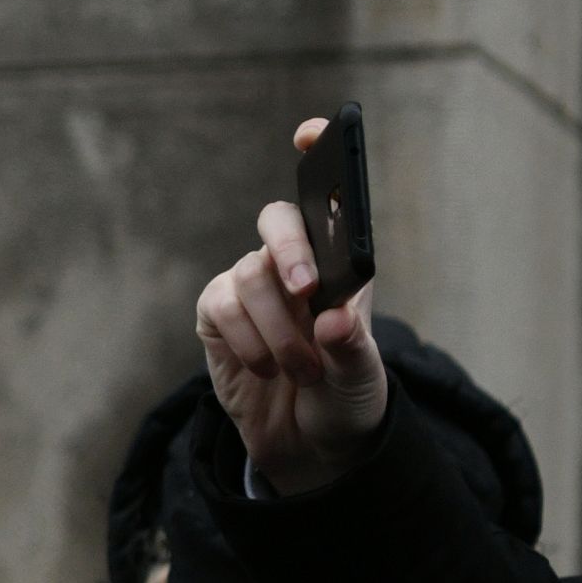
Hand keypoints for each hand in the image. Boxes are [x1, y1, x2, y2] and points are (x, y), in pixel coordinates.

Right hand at [195, 116, 391, 496]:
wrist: (310, 448)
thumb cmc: (346, 400)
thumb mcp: (363, 381)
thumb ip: (351, 348)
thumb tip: (332, 319)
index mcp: (340, 264)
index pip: (329, 199)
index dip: (321, 156)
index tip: (312, 134)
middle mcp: (295, 266)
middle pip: (278, 223)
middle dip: (291, 251)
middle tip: (308, 291)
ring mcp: (253, 288)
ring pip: (250, 276)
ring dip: (277, 330)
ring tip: (302, 371)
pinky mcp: (217, 317)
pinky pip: (221, 308)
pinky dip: (247, 342)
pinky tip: (265, 370)